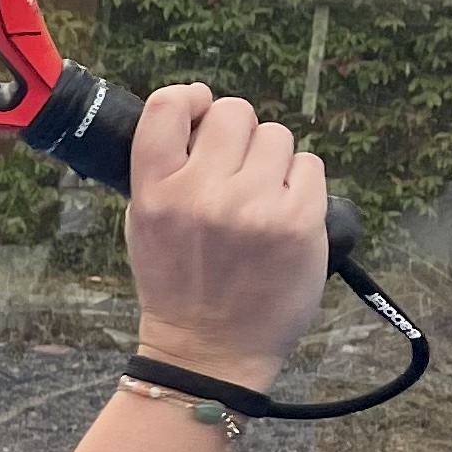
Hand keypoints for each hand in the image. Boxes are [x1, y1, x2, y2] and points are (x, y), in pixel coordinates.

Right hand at [121, 79, 331, 392]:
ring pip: (278, 136)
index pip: (168, 105)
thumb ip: (165, 170)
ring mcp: (254, 207)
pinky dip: (300, 186)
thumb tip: (200, 118)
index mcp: (156, 193)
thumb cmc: (177, 285)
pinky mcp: (299, 222)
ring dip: (272, 161)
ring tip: (259, 200)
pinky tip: (283, 215)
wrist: (210, 351)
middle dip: (238, 135)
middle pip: (234, 112)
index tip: (201, 115)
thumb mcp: (142, 226)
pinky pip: (310, 167)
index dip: (192, 99)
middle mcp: (202, 194)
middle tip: (235, 172)